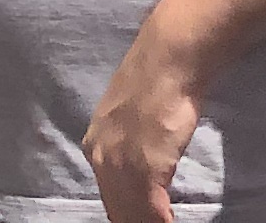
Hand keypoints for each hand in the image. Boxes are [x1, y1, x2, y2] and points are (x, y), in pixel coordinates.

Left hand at [85, 30, 203, 222]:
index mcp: (96, 144)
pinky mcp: (145, 173)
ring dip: (146, 222)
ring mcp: (121, 167)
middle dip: (133, 219)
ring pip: (132, 214)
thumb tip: (143, 152)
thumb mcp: (135, 112)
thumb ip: (133, 137)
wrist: (169, 59)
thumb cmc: (159, 75)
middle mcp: (101, 158)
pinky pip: (152, 214)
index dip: (126, 209)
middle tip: (152, 222)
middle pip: (117, 208)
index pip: (109, 191)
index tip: (139, 214)